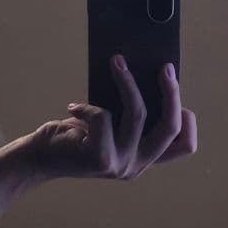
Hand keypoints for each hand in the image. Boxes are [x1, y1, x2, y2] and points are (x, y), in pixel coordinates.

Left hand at [24, 55, 197, 180]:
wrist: (39, 158)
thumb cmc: (75, 135)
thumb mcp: (110, 126)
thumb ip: (130, 115)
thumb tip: (147, 72)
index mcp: (144, 158)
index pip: (185, 146)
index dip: (188, 118)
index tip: (173, 89)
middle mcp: (137, 166)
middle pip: (171, 127)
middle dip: (172, 92)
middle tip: (165, 67)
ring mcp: (121, 165)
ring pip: (138, 113)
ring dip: (127, 82)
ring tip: (116, 61)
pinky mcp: (101, 158)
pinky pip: (104, 116)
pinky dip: (87, 105)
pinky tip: (73, 107)